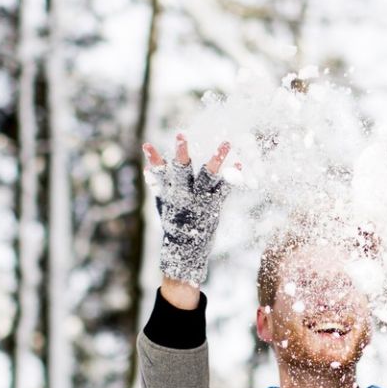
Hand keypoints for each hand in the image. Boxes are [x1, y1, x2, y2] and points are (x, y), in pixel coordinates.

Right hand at [145, 133, 235, 284]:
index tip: (146, 144)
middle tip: (180, 135)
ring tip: (226, 142)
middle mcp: (183, 195)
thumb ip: (158, 185)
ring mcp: (199, 200)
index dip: (153, 159)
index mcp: (170, 194)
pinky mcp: (213, 206)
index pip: (159, 172)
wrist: (186, 252)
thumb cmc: (173, 224)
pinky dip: (233, 176)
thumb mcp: (162, 204)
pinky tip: (240, 164)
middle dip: (181, 152)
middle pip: (181, 170)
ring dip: (217, 158)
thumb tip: (147, 167)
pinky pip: (225, 189)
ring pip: (208, 176)